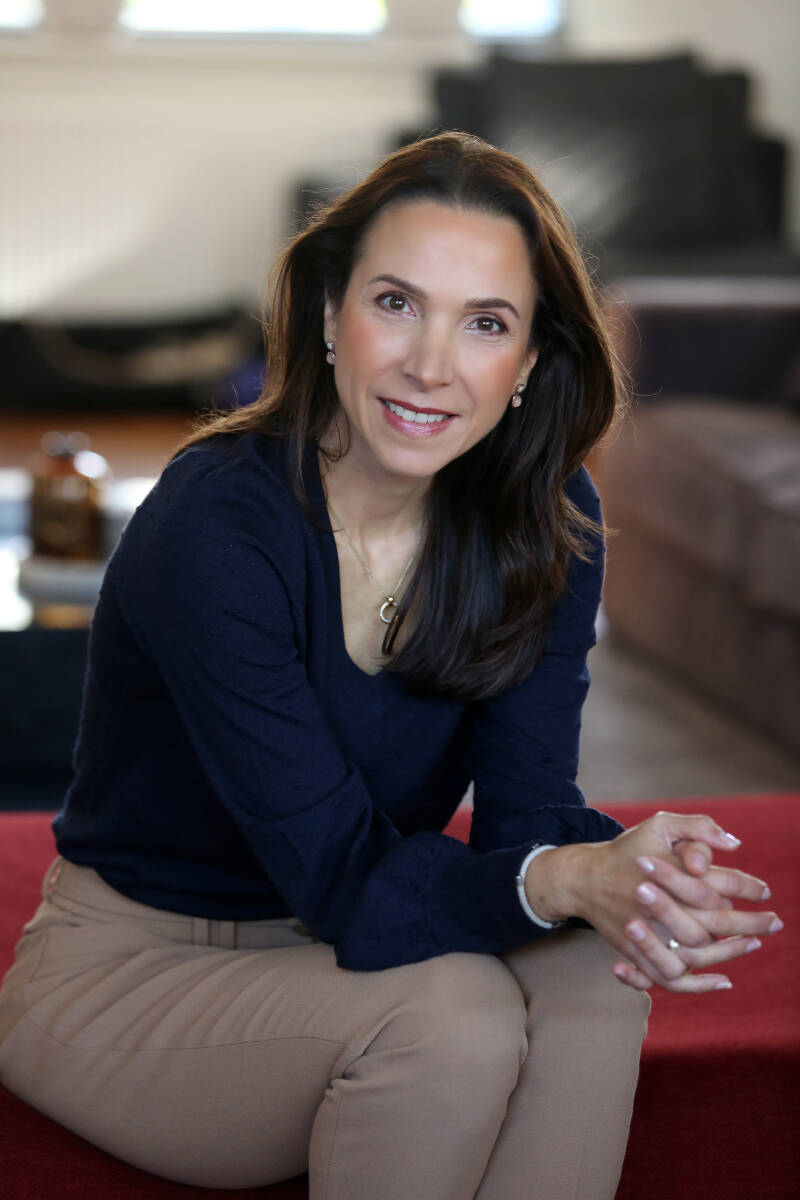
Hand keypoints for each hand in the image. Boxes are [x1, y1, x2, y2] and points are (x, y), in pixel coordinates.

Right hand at [524, 812, 782, 993]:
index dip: (747, 888)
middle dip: (750, 922)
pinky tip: (723, 981)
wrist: (585, 879)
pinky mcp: (638, 954)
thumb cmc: (628, 850)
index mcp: (667, 873)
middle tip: (775, 922)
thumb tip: (734, 844)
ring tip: (752, 944)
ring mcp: (648, 934)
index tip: (765, 891)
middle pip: (714, 921)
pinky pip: (672, 979)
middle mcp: (659, 906)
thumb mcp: (660, 825)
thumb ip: (697, 828)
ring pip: (696, 953)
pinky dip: (699, 985)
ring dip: (729, 951)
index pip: (718, 883)